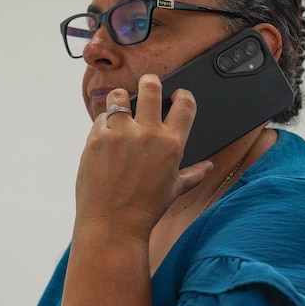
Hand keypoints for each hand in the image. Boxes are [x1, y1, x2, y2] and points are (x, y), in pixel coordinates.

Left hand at [74, 74, 212, 237]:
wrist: (113, 223)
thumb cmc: (145, 209)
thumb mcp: (175, 190)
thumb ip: (194, 174)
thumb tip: (208, 166)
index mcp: (172, 143)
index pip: (185, 104)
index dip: (182, 94)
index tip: (177, 93)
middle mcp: (147, 133)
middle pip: (151, 88)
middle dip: (150, 82)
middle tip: (148, 83)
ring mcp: (120, 134)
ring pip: (119, 96)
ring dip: (120, 99)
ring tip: (120, 105)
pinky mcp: (96, 139)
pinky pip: (100, 118)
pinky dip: (103, 123)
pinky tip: (105, 135)